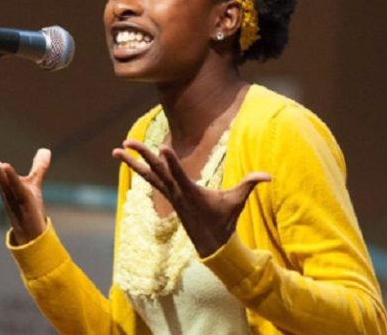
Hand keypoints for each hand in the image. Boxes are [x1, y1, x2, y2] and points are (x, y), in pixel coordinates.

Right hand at [0, 123, 49, 244]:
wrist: (33, 232)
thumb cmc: (29, 208)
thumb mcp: (34, 182)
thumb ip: (38, 166)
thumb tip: (45, 151)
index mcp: (2, 175)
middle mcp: (2, 181)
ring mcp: (10, 190)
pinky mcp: (23, 199)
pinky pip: (15, 185)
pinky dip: (10, 176)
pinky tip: (5, 166)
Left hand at [112, 140, 270, 256]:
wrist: (211, 243)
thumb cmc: (224, 219)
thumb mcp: (237, 201)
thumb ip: (250, 184)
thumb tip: (270, 176)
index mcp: (192, 193)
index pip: (179, 174)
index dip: (171, 162)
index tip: (162, 148)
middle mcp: (176, 192)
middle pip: (157, 171)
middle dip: (142, 156)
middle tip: (126, 143)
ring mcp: (170, 194)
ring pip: (148, 175)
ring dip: (132, 162)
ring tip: (116, 150)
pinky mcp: (168, 195)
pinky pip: (150, 179)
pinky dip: (139, 169)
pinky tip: (127, 159)